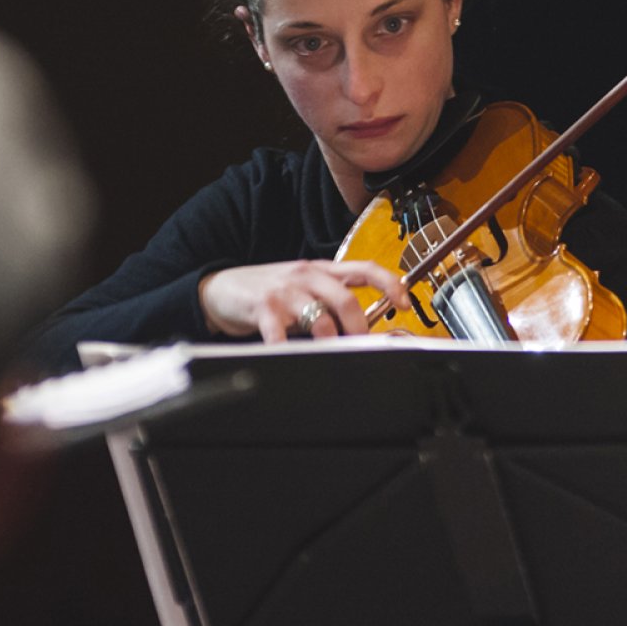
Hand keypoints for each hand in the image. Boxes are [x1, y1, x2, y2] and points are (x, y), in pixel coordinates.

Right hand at [199, 259, 411, 342]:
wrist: (220, 288)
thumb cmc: (267, 292)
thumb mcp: (303, 289)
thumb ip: (330, 302)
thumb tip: (362, 328)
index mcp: (321, 271)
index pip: (364, 269)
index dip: (390, 283)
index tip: (406, 302)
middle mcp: (306, 276)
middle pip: (345, 299)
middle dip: (359, 327)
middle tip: (363, 346)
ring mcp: (284, 290)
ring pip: (318, 315)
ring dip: (330, 339)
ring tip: (332, 353)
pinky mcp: (262, 307)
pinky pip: (279, 332)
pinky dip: (287, 348)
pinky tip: (289, 356)